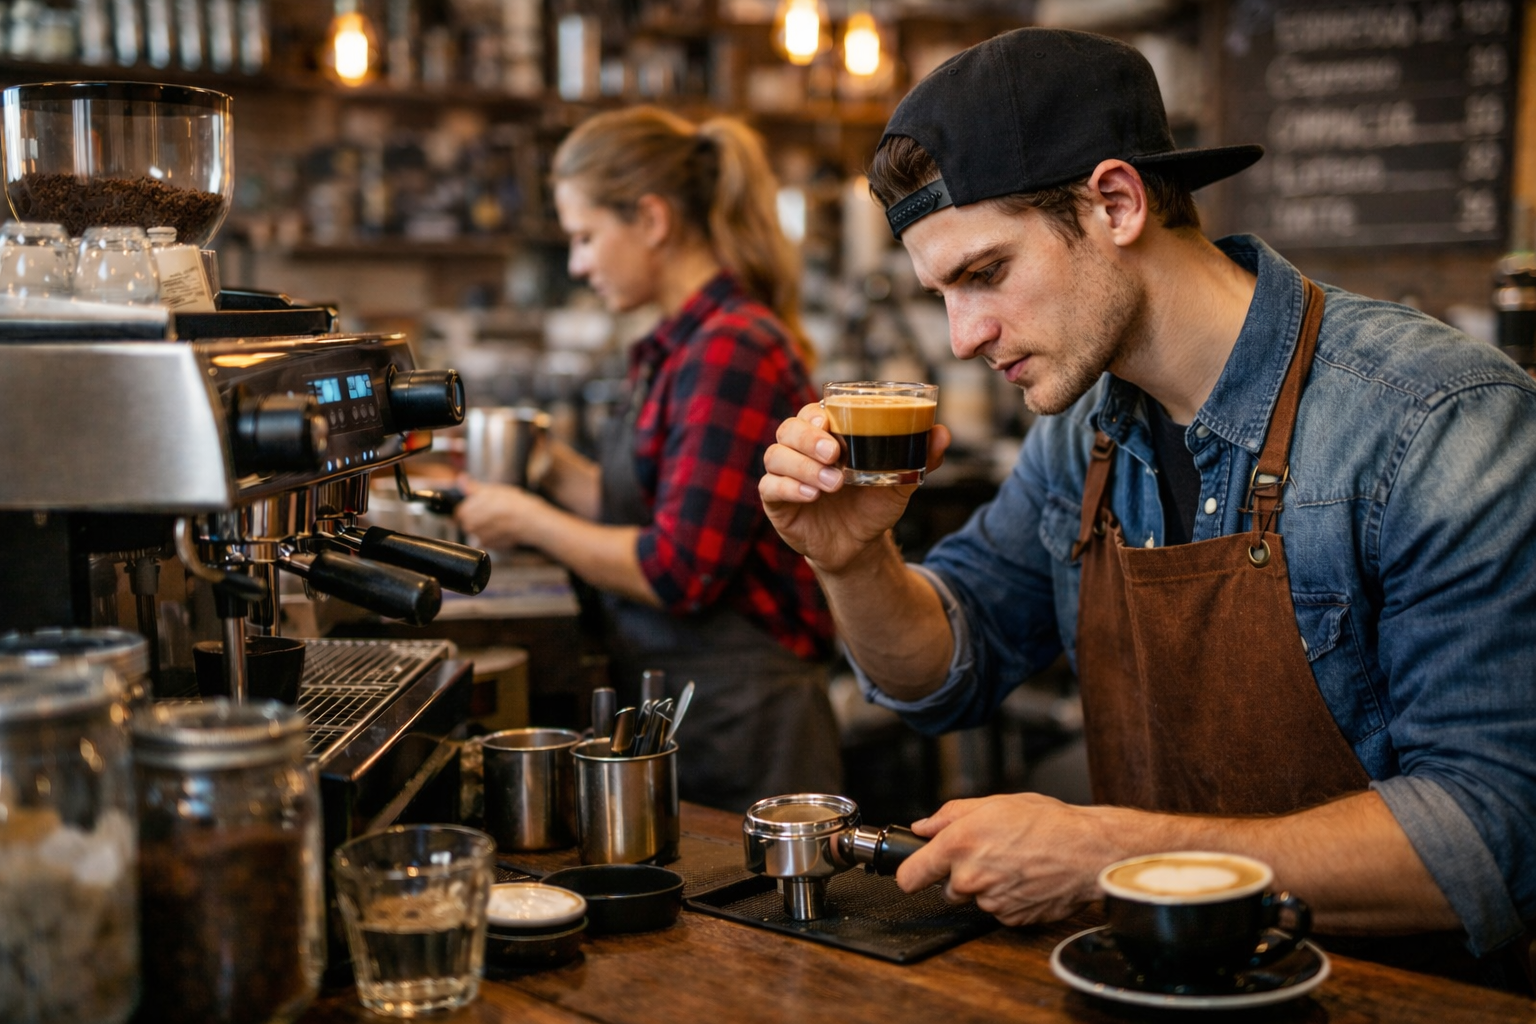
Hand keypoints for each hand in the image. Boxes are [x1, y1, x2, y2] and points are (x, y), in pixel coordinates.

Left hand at [452, 476, 551, 550]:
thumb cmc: (516, 504)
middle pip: (466, 522)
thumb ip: (474, 487)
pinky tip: (503, 528)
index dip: (469, 507)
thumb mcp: (494, 489)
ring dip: (484, 526)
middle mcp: (471, 525)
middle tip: (492, 512)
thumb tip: (461, 479)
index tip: (480, 505)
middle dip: (476, 517)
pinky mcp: (489, 546)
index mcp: (468, 510)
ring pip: (476, 531)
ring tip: (499, 520)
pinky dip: (492, 535)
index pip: (459, 511)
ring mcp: (479, 537)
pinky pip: (485, 540)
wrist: (533, 522)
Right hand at [759, 403, 950, 573]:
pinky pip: (769, 488)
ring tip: (833, 483)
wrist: (859, 546)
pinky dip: (788, 488)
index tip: (828, 420)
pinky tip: (811, 496)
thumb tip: (941, 433)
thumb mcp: (900, 480)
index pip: (810, 413)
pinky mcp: (776, 502)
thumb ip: (920, 456)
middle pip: (788, 429)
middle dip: (808, 438)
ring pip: (776, 456)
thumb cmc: (873, 503)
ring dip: (803, 466)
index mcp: (826, 435)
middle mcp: (800, 451)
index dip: (814, 414)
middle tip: (834, 453)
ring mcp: (785, 475)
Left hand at [896, 793, 1130, 926]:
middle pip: (946, 889)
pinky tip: (1025, 878)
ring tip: (1014, 862)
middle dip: (960, 875)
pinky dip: (1008, 898)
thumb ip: (949, 815)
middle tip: (988, 854)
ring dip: (987, 886)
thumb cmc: (1047, 823)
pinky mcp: (1012, 918)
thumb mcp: (994, 803)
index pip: (909, 877)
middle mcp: (971, 878)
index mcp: (959, 845)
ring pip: (975, 899)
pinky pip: (999, 910)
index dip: (911, 873)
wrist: (1088, 851)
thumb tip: (923, 827)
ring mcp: (991, 902)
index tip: (915, 872)